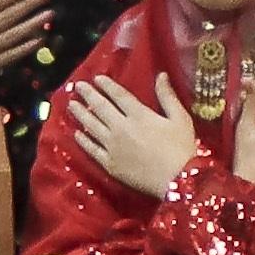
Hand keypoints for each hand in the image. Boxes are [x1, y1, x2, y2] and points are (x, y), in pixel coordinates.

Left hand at [62, 77, 196, 197]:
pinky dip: (83, 140)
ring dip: (80, 114)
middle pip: (101, 107)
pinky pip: (92, 149)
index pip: (119, 95)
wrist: (176, 180)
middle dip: (88, 95)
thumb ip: (168, 96)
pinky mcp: (109, 163)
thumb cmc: (182, 148)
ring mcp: (112, 146)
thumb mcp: (181, 119)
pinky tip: (77, 133)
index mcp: (139, 115)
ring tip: (71, 105)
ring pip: (92, 126)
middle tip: (78, 86)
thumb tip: (161, 75)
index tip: (96, 78)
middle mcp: (121, 127)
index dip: (107, 85)